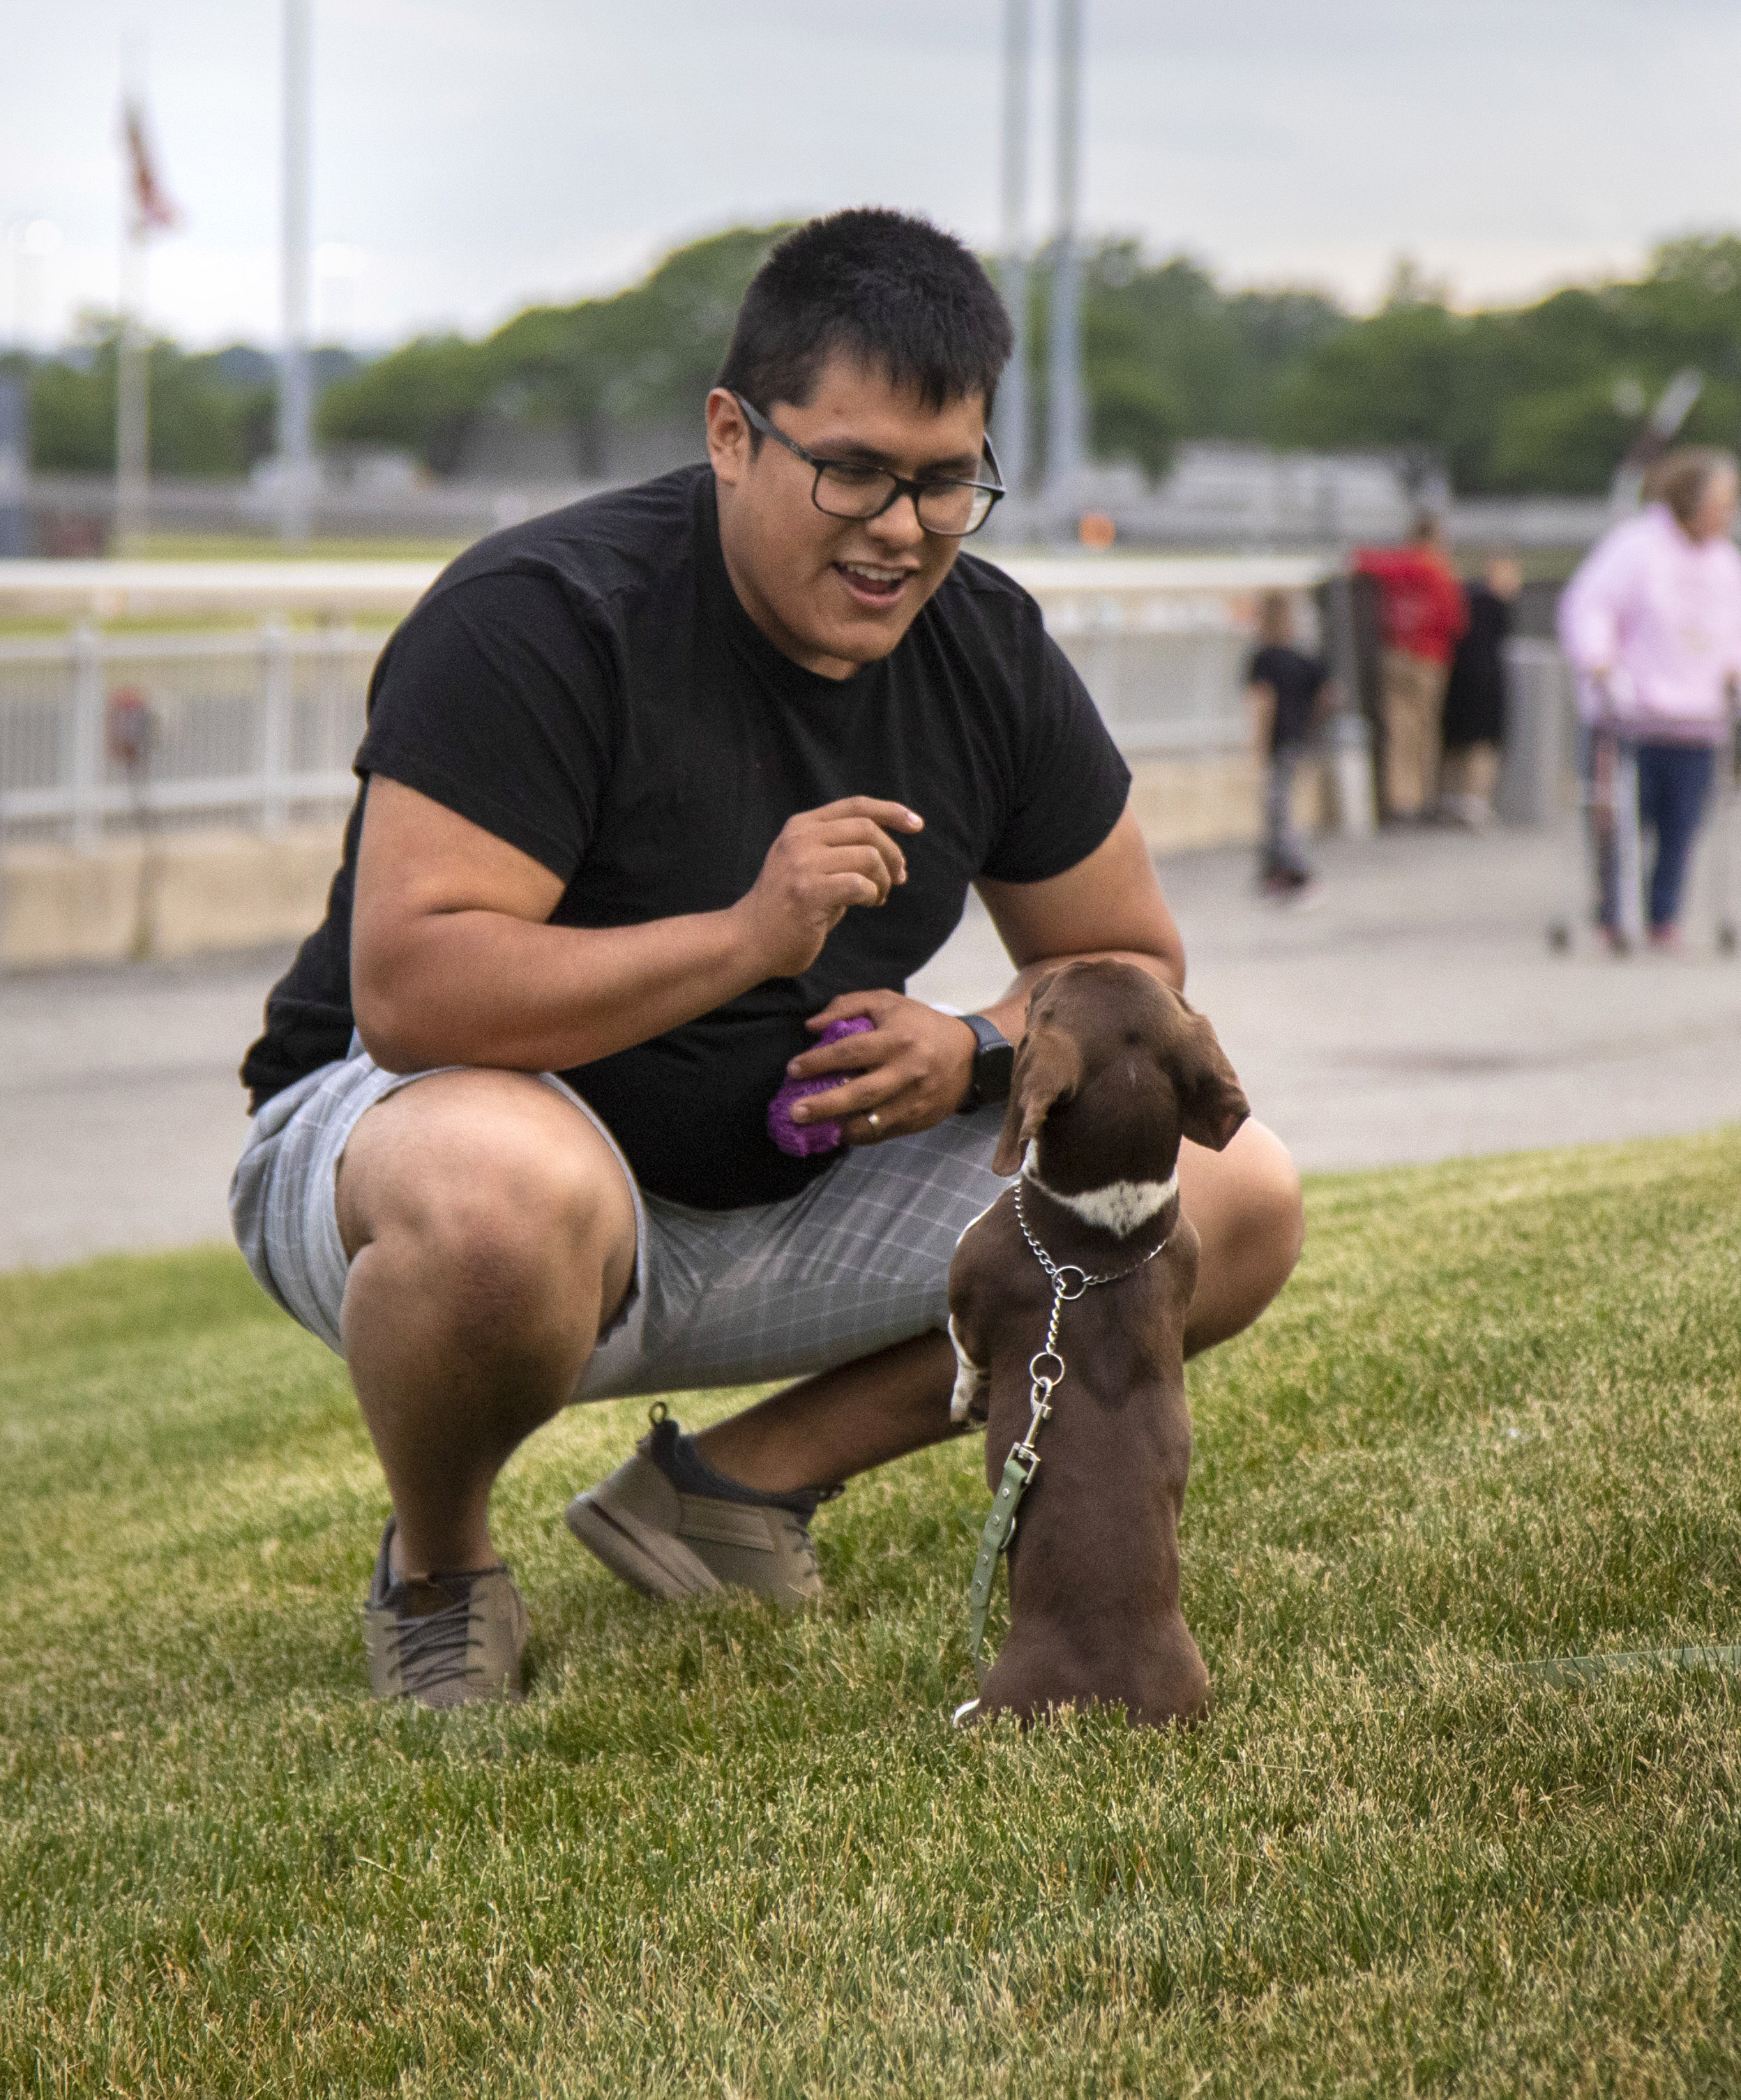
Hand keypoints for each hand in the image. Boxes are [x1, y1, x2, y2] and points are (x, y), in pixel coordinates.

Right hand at [729, 797, 922, 981]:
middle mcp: (801, 838)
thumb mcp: (809, 865)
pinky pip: (859, 885)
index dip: (891, 811)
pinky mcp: (808, 892)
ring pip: (868, 857)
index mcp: (802, 826)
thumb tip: (890, 854)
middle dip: (892, 854)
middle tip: (897, 878)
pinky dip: (872, 895)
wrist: (749, 941)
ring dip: (884, 880)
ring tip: (878, 896)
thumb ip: (840, 851)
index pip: (856, 806)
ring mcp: (802, 864)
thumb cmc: (787, 908)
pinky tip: (867, 904)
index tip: (916, 824)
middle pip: (868, 829)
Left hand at [783, 990, 977, 1144]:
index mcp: (897, 1039)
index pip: (851, 1051)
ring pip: (873, 1121)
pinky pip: (883, 1133)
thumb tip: (811, 1026)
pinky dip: (860, 1135)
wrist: (969, 1055)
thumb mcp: (887, 1002)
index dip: (819, 1061)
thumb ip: (848, 1006)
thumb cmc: (920, 1025)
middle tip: (795, 1112)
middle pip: (860, 1092)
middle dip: (824, 1105)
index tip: (793, 1069)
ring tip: (814, 1129)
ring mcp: (914, 1100)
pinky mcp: (918, 1120)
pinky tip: (841, 1132)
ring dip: (840, 1127)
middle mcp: (906, 1072)